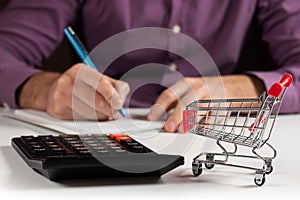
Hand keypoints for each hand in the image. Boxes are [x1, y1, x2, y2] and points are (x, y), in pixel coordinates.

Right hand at [18, 63, 129, 119]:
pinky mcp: (57, 110)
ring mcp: (61, 96)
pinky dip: (90, 119)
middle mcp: (68, 81)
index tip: (119, 104)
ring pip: (90, 113)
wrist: (51, 90)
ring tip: (104, 113)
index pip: (100, 83)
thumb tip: (121, 99)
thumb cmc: (79, 85)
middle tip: (116, 113)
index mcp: (81, 70)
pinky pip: (80, 120)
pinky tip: (90, 114)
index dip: (112, 95)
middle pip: (96, 101)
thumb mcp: (97, 78)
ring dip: (101, 116)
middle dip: (110, 110)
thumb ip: (114, 86)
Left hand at [147, 75, 264, 132]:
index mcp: (186, 84)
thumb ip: (172, 103)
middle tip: (169, 127)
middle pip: (185, 102)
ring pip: (199, 110)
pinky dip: (205, 125)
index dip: (159, 107)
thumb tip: (157, 117)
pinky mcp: (221, 108)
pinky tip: (199, 128)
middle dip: (176, 116)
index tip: (152, 117)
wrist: (225, 87)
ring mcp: (211, 98)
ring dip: (190, 121)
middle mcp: (198, 89)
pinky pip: (213, 119)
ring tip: (182, 129)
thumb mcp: (185, 91)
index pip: (169, 94)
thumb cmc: (201, 91)